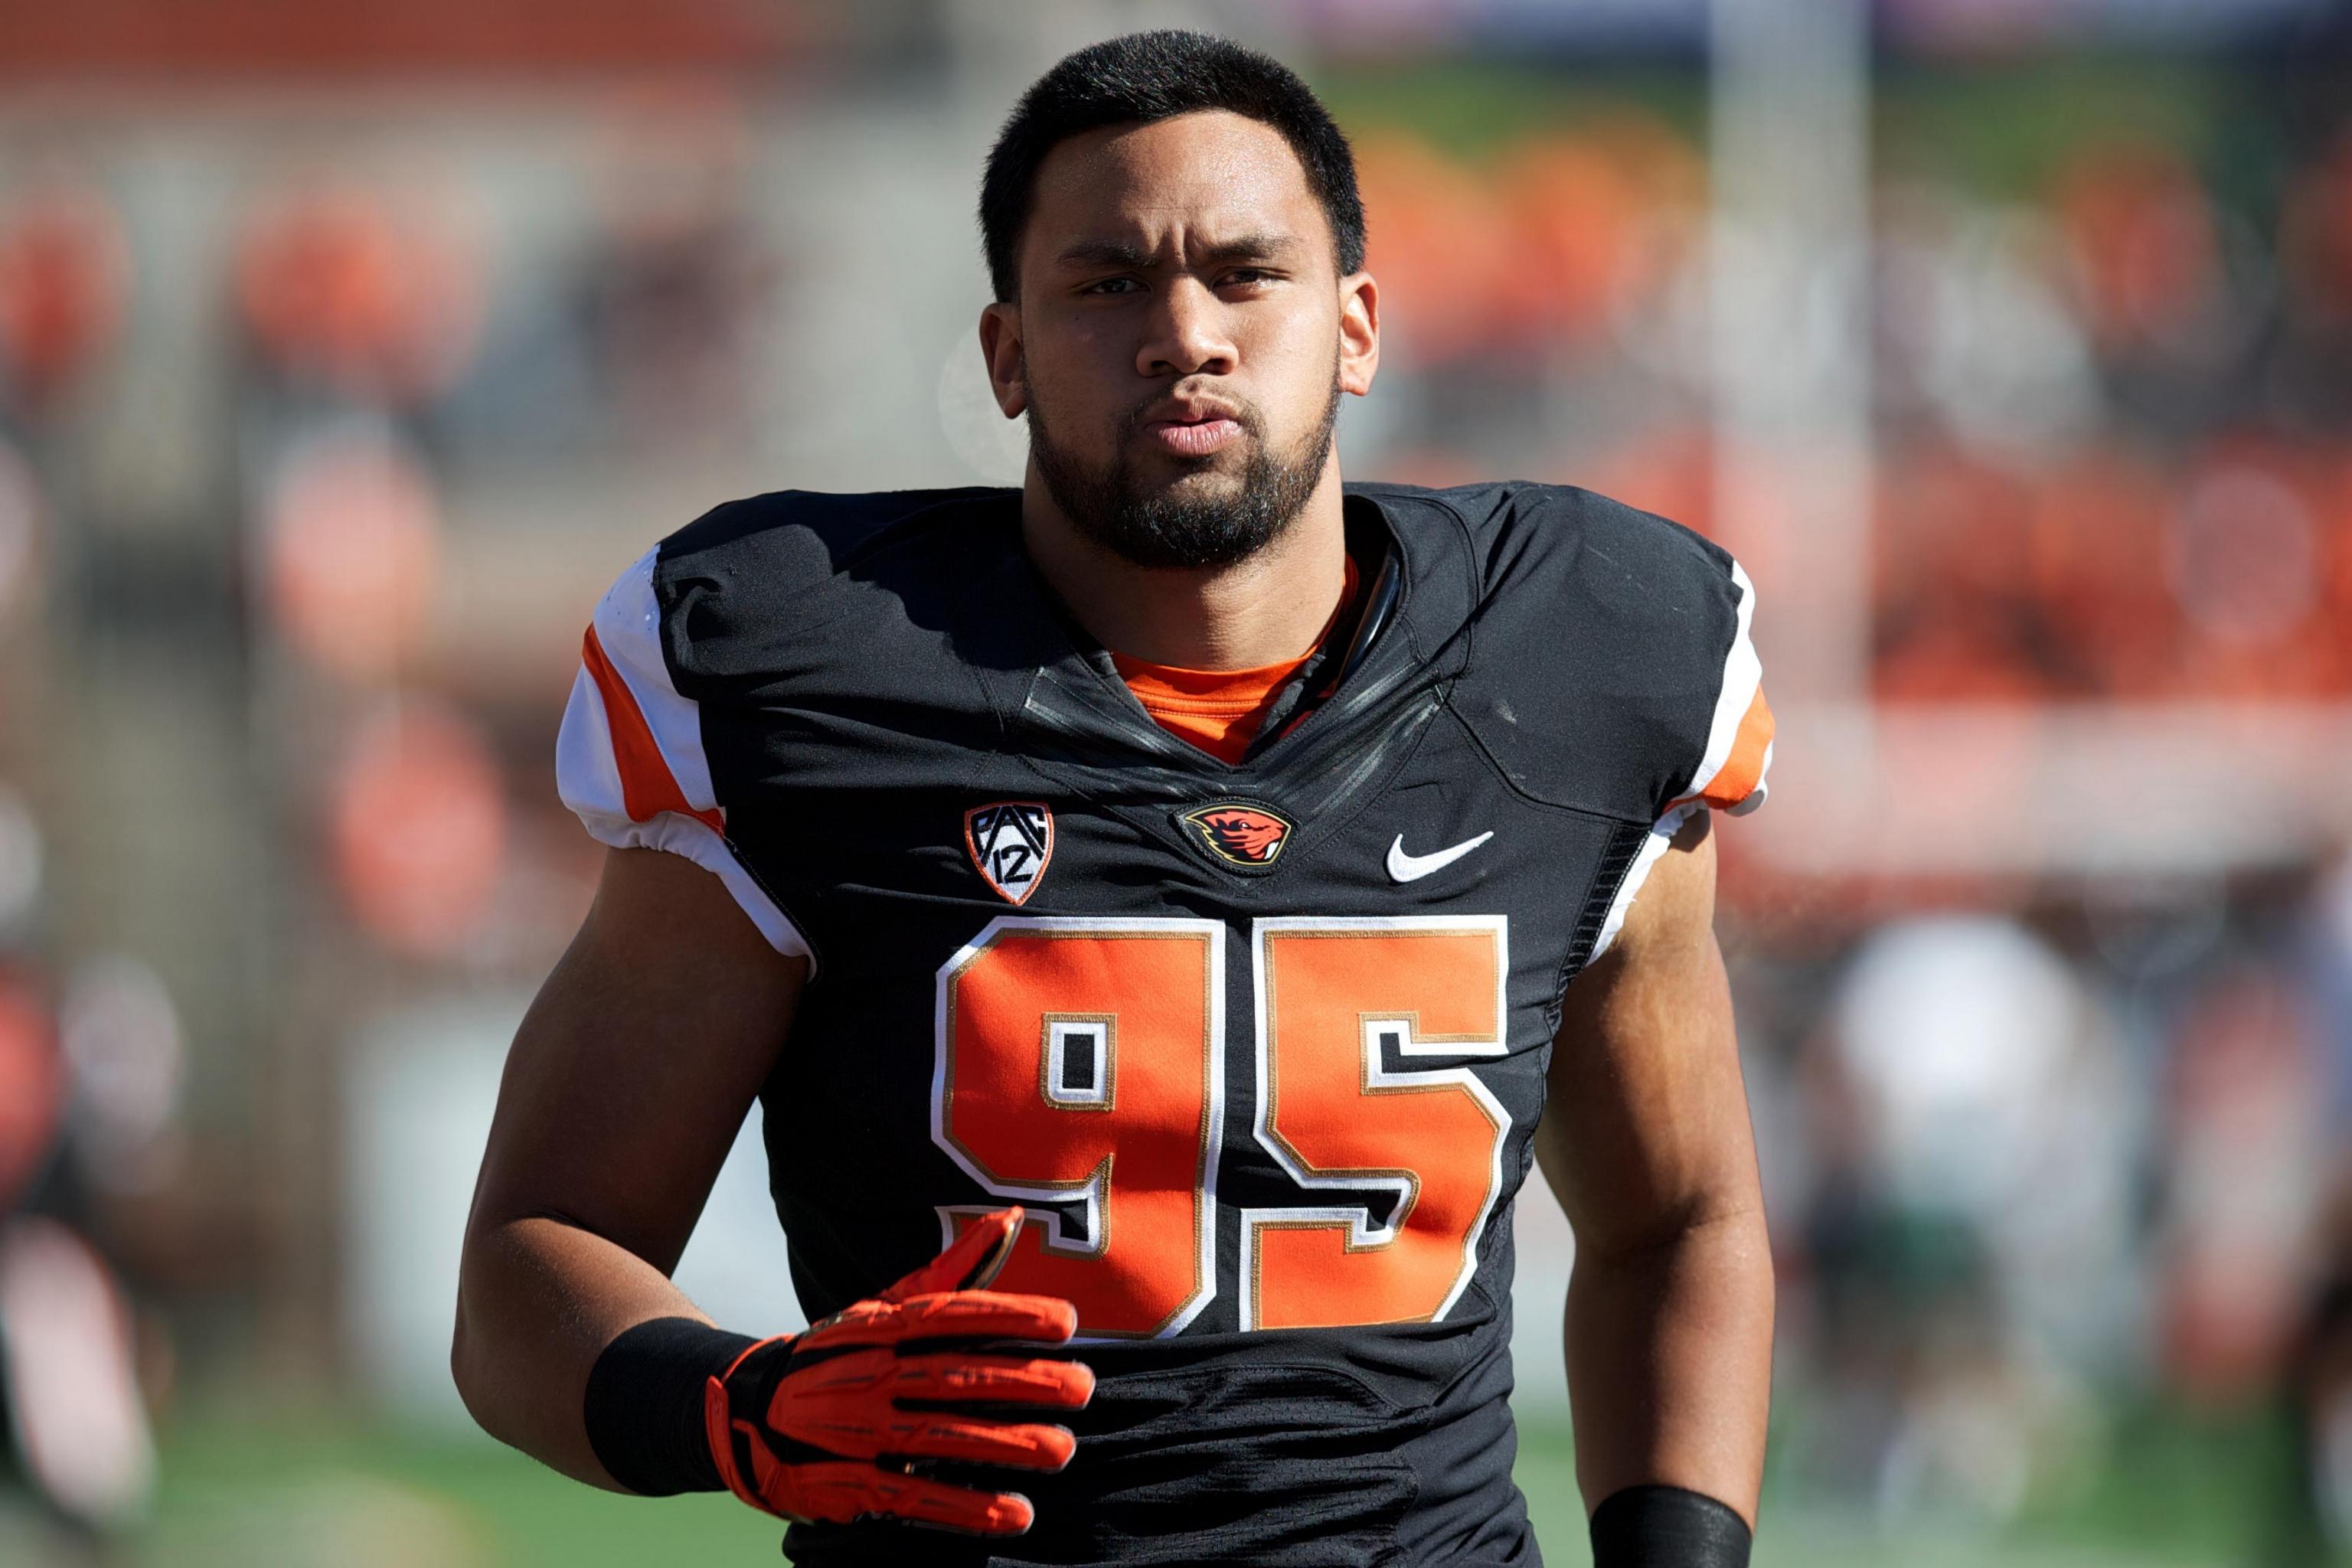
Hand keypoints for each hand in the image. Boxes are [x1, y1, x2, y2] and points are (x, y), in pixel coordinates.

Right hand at [703, 1206, 1090, 1534]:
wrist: (750, 1410)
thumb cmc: (841, 1352)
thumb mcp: (885, 1305)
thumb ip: (953, 1270)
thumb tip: (1013, 1218)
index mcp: (882, 1328)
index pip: (950, 1316)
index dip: (1009, 1316)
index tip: (1067, 1322)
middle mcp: (870, 1376)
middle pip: (953, 1378)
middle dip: (1022, 1384)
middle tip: (1083, 1389)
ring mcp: (858, 1433)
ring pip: (939, 1439)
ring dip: (1004, 1447)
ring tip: (1061, 1450)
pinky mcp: (852, 1485)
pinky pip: (915, 1499)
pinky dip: (966, 1509)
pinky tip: (1016, 1515)